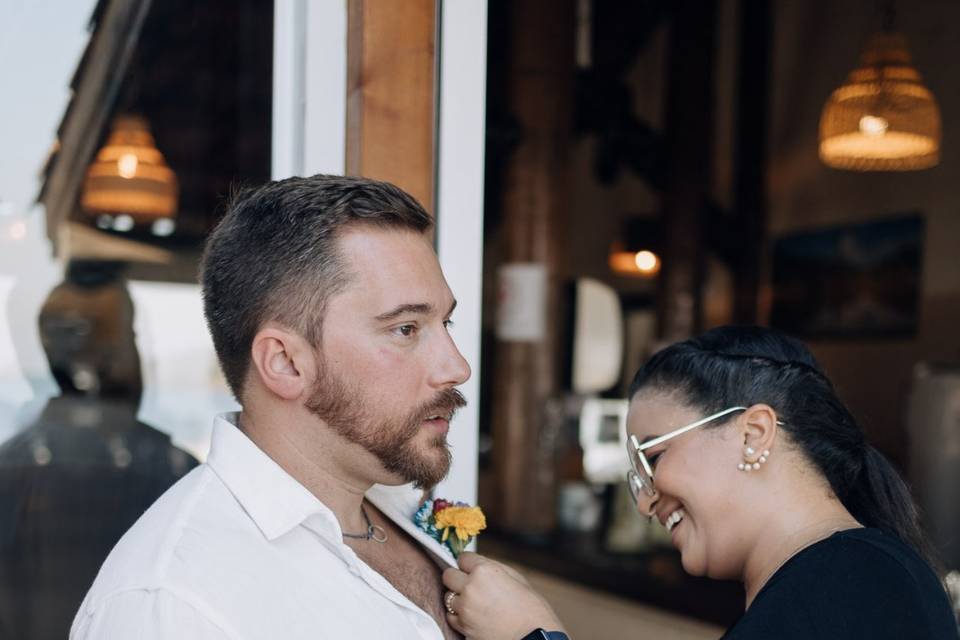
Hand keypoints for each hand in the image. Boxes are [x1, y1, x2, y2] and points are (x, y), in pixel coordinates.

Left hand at [442, 552, 565, 639]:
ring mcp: (464, 609)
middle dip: (457, 578)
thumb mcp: (516, 578)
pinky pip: (451, 617)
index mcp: (484, 571)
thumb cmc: (531, 610)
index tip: (472, 568)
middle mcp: (470, 588)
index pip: (463, 558)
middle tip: (469, 584)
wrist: (534, 638)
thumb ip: (494, 568)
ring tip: (475, 603)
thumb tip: (479, 565)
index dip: (469, 564)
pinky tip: (473, 616)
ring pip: (448, 597)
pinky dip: (459, 615)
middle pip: (448, 575)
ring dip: (458, 598)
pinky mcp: (463, 627)